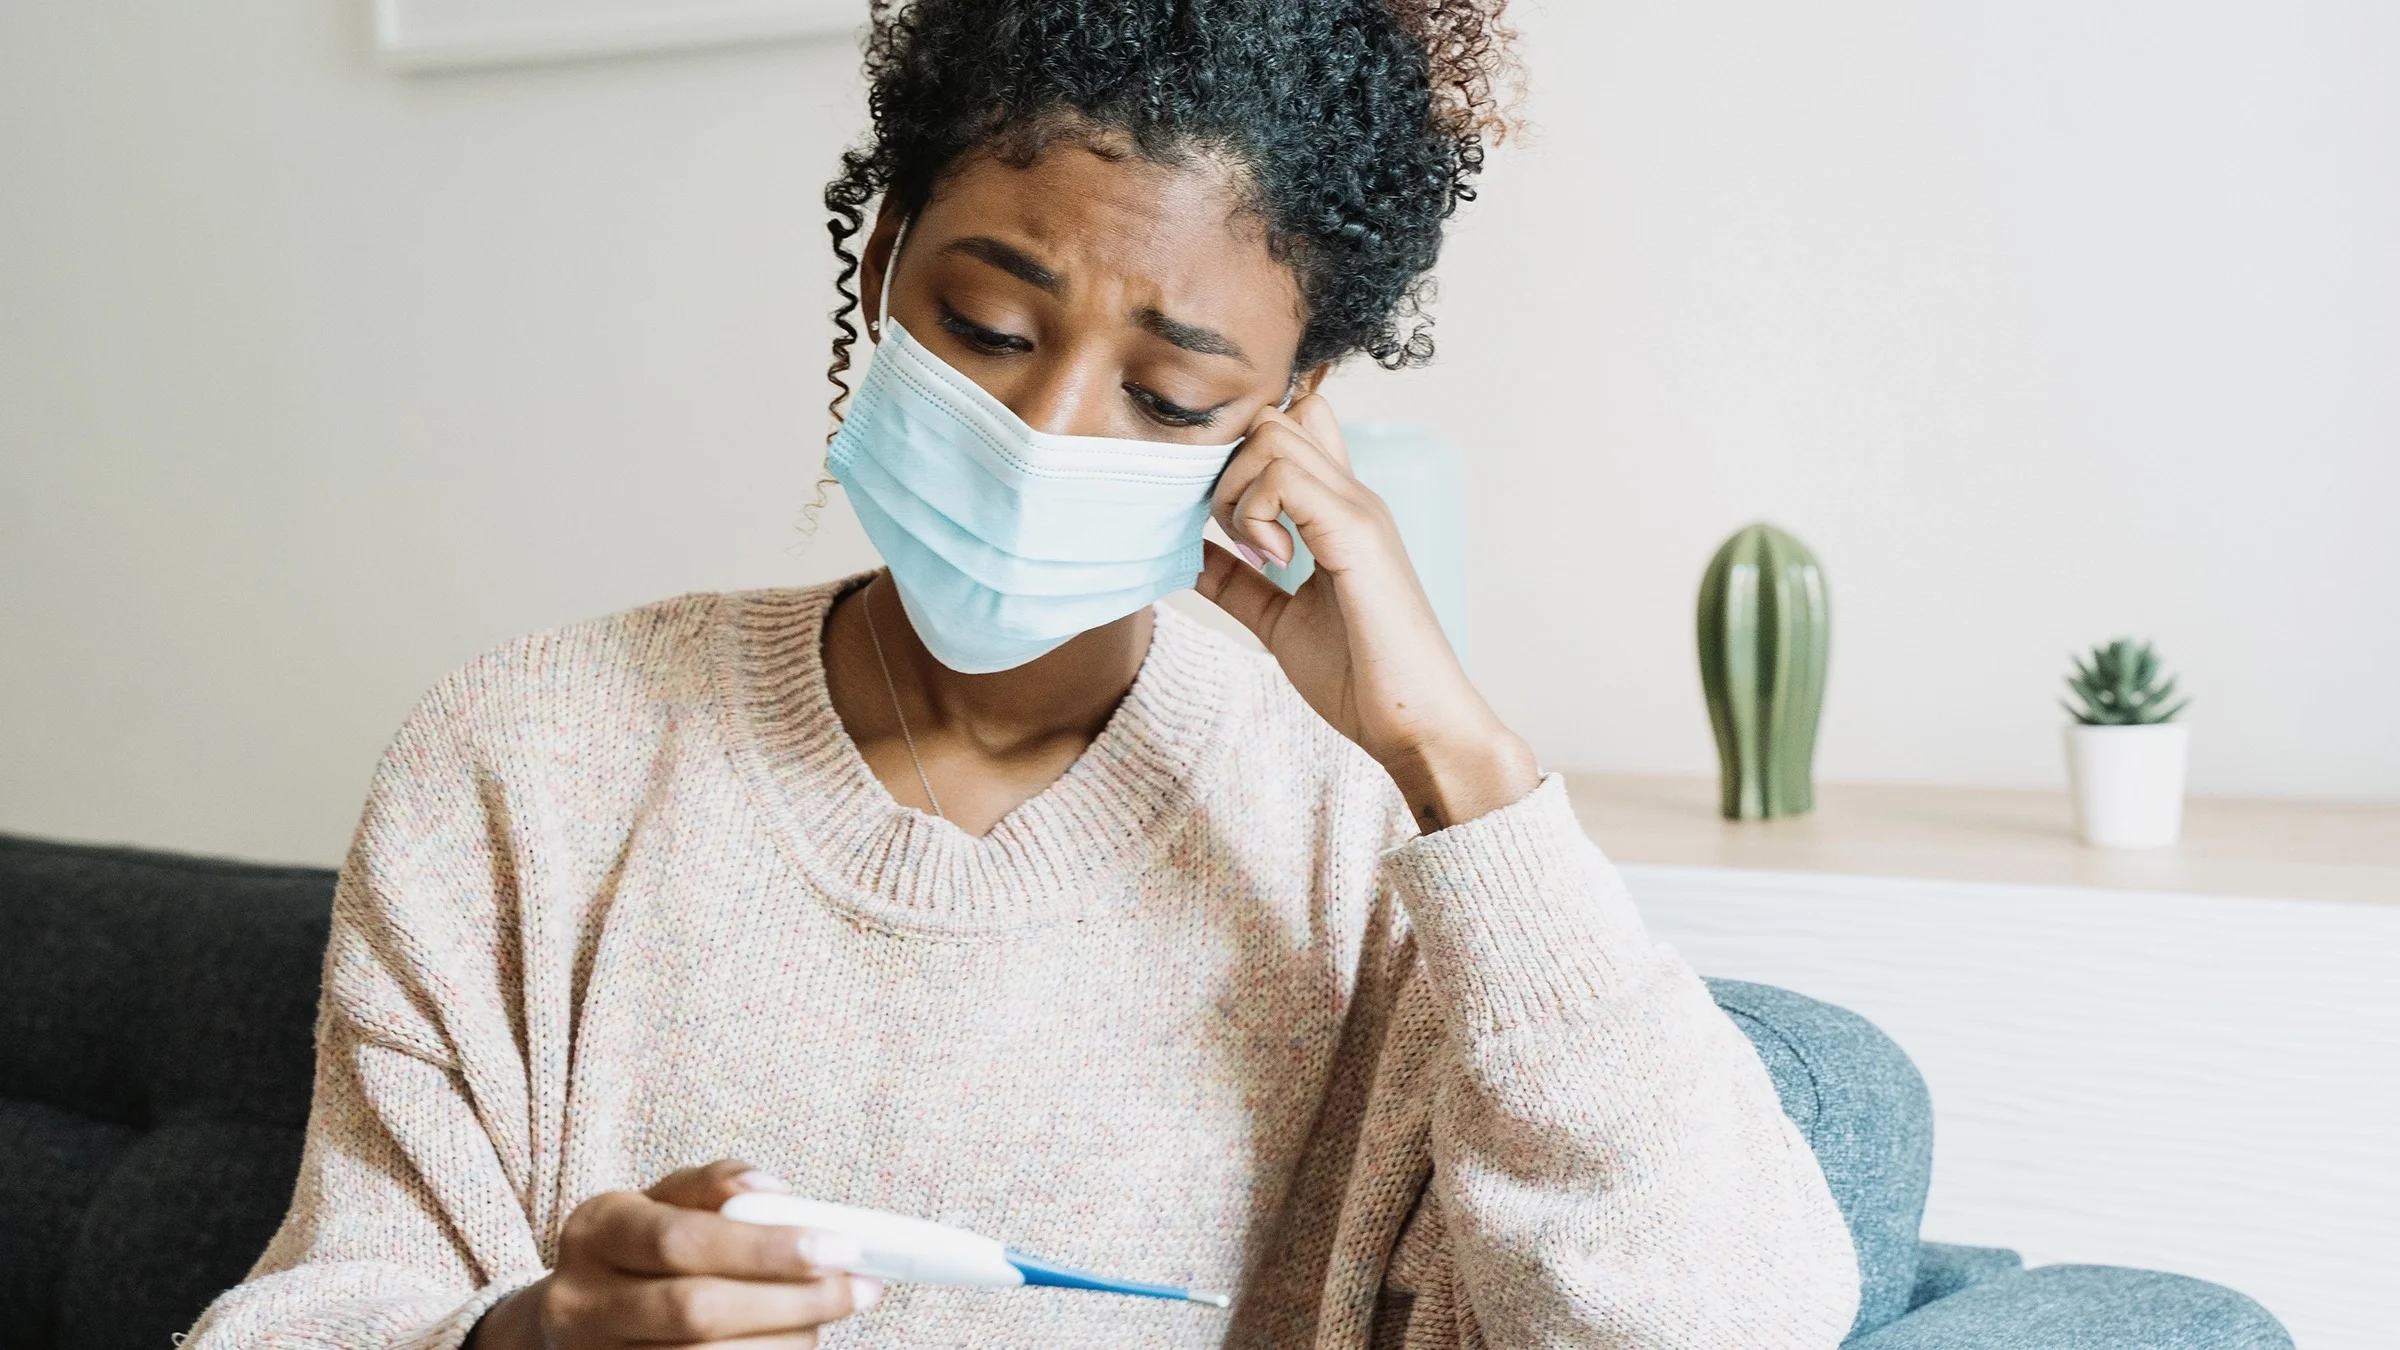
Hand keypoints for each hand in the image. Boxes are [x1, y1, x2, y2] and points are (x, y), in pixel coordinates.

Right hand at [468, 1161, 878, 1349]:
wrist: (575, 1316)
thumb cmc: (641, 1247)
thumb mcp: (665, 1200)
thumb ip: (716, 1185)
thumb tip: (773, 1191)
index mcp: (596, 1231)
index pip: (681, 1241)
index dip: (764, 1248)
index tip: (840, 1247)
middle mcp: (583, 1302)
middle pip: (697, 1310)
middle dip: (792, 1300)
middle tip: (860, 1288)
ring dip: (785, 1340)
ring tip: (828, 1316)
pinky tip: (794, 1341)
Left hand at [1194, 394, 1537, 830]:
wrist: (1416, 724)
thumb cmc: (1362, 679)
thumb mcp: (1280, 621)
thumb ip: (1239, 584)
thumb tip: (1190, 556)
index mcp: (1339, 513)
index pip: (1295, 426)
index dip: (1244, 455)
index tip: (1227, 521)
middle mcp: (1352, 497)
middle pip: (1272, 419)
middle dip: (1228, 470)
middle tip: (1236, 540)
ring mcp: (1357, 509)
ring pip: (1271, 435)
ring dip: (1239, 491)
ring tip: (1256, 554)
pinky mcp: (1355, 533)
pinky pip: (1283, 475)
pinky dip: (1255, 511)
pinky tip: (1271, 561)